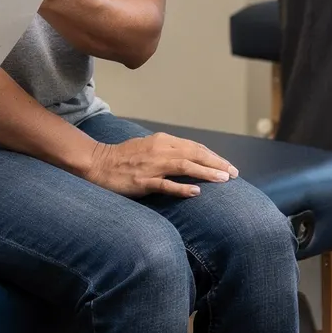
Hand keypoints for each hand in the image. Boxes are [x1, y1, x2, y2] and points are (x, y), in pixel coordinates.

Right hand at [82, 132, 237, 197]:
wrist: (97, 163)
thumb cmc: (123, 157)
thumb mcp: (149, 147)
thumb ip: (168, 151)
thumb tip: (190, 157)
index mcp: (162, 140)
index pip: (194, 147)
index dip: (213, 156)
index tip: (227, 166)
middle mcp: (160, 150)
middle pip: (195, 154)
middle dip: (217, 164)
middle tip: (234, 173)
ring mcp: (151, 166)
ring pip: (185, 166)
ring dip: (207, 172)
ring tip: (224, 180)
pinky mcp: (142, 180)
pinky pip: (166, 184)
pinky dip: (182, 187)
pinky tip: (196, 192)